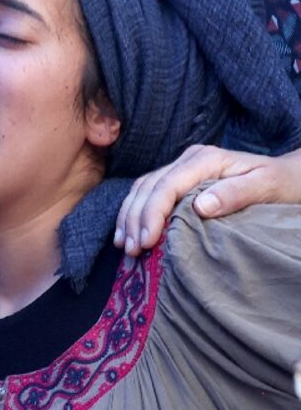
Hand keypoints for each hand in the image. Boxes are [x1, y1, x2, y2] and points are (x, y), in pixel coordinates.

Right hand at [114, 144, 300, 255]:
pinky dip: (133, 214)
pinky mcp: (178, 180)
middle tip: (132, 250)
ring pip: (141, 190)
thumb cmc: (281, 183)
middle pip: (148, 187)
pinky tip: (128, 233)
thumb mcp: (265, 186)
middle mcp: (188, 159)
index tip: (147, 241)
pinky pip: (147, 194)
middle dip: (135, 219)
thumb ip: (235, 194)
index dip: (152, 213)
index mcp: (205, 159)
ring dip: (129, 218)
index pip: (167, 185)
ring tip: (124, 246)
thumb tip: (199, 206)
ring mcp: (181, 168)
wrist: (289, 177)